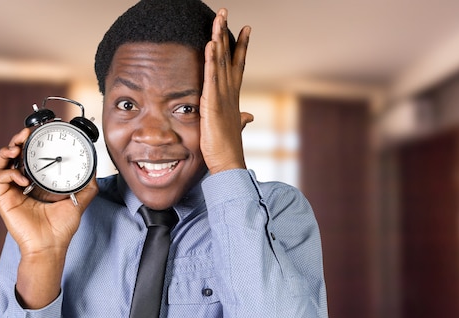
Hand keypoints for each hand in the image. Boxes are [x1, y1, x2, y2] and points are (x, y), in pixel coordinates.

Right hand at [0, 128, 97, 307]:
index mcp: (38, 181)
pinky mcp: (5, 198)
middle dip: (18, 139)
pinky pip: (0, 178)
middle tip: (26, 133)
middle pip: (15, 154)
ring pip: (2, 162)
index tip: (40, 130)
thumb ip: (87, 185)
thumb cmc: (61, 227)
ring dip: (7, 150)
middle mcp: (24, 183)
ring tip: (17, 147)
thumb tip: (95, 169)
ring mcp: (13, 190)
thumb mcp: (79, 201)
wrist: (50, 245)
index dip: (33, 141)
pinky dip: (9, 172)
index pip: (32, 155)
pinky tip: (23, 178)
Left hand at [200, 8, 253, 174]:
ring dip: (218, 38)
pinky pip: (211, 77)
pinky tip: (211, 44)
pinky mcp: (212, 103)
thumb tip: (247, 116)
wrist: (228, 162)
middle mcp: (229, 91)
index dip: (240, 46)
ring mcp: (222, 96)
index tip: (244, 28)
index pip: (237, 64)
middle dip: (227, 33)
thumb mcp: (234, 127)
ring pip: (220, 61)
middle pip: (229, 56)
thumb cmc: (228, 147)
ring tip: (219, 18)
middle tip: (226, 12)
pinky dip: (211, 60)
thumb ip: (240, 117)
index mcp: (232, 95)